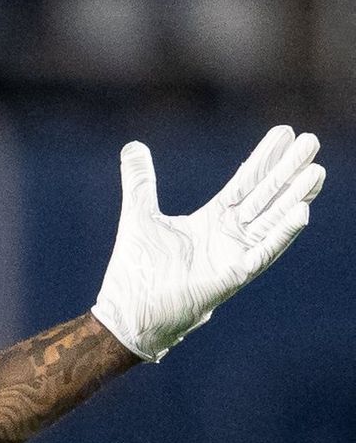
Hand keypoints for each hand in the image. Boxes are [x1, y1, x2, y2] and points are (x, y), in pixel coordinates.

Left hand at [91, 126, 324, 361]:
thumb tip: (133, 146)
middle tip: (312, 140)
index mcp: (212, 220)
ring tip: (316, 171)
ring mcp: (234, 256)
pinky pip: (262, 253)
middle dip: (288, 170)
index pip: (245, 183)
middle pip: (266, 196)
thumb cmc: (137, 269)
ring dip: (295, 197)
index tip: (285, 131)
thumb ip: (140, 182)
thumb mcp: (138, 214)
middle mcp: (230, 235)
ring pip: (272, 220)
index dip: (264, 158)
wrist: (127, 311)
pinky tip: (301, 213)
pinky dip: (281, 235)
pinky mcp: (232, 277)